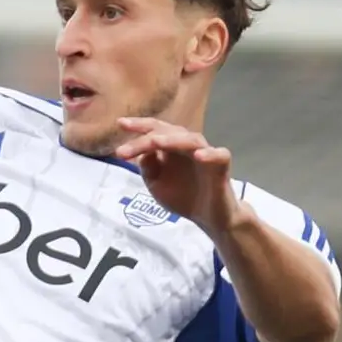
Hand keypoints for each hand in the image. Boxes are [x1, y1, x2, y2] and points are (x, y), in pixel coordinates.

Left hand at [115, 117, 239, 232]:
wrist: (208, 217)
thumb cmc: (183, 197)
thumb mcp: (157, 185)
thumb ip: (148, 169)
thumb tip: (142, 154)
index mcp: (171, 148)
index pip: (155, 131)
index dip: (138, 126)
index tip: (120, 124)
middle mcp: (187, 146)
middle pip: (168, 132)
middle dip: (146, 138)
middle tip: (125, 150)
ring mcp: (205, 154)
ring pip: (191, 139)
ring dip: (173, 140)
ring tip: (156, 142)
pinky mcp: (221, 167)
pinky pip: (219, 155)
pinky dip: (210, 154)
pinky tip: (199, 156)